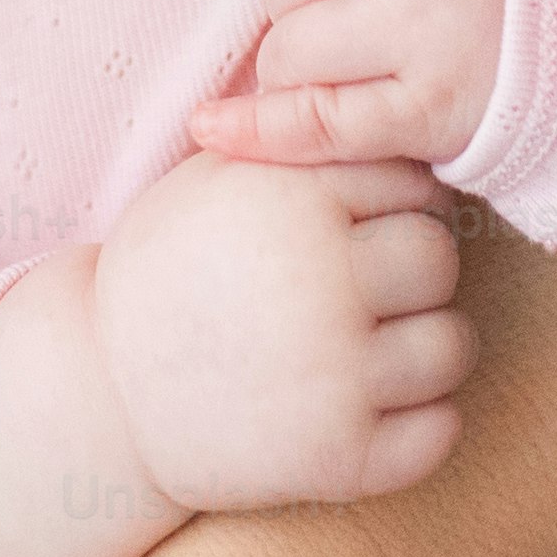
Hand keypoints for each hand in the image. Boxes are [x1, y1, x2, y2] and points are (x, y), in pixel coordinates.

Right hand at [96, 149, 474, 510]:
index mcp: (295, 204)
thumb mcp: (213, 179)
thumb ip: (298, 140)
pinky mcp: (341, 459)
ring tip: (367, 348)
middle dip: (407, 272)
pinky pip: (440, 432)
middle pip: (437, 260)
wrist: (104, 394)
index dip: (390, 207)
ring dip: (420, 347)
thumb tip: (378, 97)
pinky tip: (372, 407)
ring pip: (452, 345)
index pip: (412, 185)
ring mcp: (337, 378)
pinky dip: (419, 423)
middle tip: (360, 291)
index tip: (353, 232)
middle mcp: (324, 285)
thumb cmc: (167, 271)